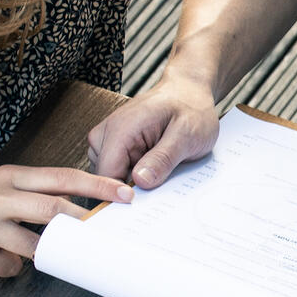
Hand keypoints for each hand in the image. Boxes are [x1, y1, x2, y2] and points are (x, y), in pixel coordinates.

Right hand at [0, 166, 131, 276]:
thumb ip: (21, 190)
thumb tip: (63, 206)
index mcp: (5, 176)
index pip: (61, 178)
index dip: (96, 186)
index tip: (124, 193)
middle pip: (54, 210)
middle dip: (85, 223)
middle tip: (105, 233)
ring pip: (32, 246)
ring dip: (41, 253)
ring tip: (36, 252)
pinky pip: (5, 268)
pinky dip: (7, 268)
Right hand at [88, 74, 221, 187]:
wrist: (189, 92)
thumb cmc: (191, 109)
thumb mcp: (187, 135)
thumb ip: (163, 158)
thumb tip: (140, 181)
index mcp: (121, 129)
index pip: (106, 175)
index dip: (123, 194)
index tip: (144, 204)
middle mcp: (106, 133)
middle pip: (105, 178)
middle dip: (130, 189)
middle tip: (160, 185)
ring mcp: (107, 139)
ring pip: (110, 177)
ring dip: (133, 181)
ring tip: (160, 170)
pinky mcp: (113, 145)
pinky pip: (117, 170)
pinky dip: (134, 174)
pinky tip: (154, 167)